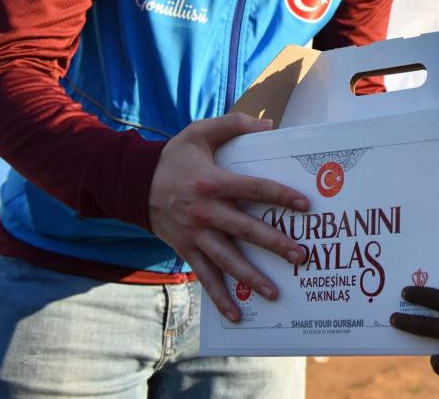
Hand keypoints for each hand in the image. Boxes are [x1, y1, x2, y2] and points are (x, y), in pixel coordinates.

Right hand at [148, 113, 309, 321]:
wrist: (133, 183)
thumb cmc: (174, 156)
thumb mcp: (200, 131)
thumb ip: (234, 125)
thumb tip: (268, 125)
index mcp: (212, 182)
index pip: (253, 189)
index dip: (279, 196)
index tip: (305, 205)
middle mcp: (204, 212)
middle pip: (245, 230)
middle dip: (275, 244)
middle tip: (301, 255)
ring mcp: (195, 235)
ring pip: (227, 260)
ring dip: (252, 278)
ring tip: (276, 292)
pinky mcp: (186, 249)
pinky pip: (205, 277)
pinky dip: (220, 297)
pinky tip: (237, 314)